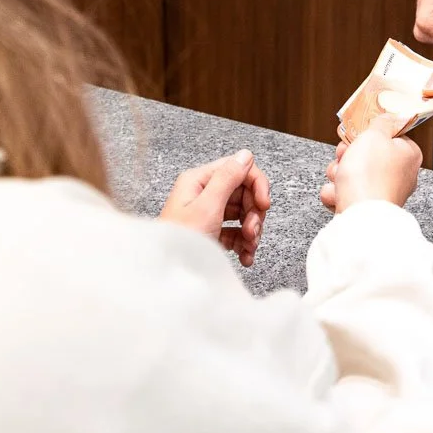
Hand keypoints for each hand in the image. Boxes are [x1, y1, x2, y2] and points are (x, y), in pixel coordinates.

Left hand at [159, 150, 271, 266]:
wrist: (168, 277)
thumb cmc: (180, 242)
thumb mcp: (207, 207)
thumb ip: (227, 178)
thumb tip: (245, 155)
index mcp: (199, 181)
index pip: (238, 169)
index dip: (256, 184)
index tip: (264, 204)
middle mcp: (203, 193)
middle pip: (243, 192)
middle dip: (253, 213)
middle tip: (252, 231)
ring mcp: (208, 213)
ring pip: (242, 213)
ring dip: (252, 230)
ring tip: (248, 247)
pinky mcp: (212, 232)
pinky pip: (236, 231)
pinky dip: (245, 243)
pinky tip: (245, 256)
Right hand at [319, 116, 422, 213]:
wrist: (359, 215)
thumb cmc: (370, 173)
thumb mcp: (375, 134)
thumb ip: (382, 121)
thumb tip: (391, 116)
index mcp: (408, 156)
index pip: (388, 136)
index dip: (368, 134)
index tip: (357, 134)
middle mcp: (399, 176)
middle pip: (366, 155)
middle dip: (347, 155)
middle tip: (344, 155)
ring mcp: (381, 193)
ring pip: (351, 174)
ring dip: (338, 173)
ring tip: (340, 178)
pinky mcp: (365, 208)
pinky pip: (345, 193)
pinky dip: (337, 193)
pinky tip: (338, 194)